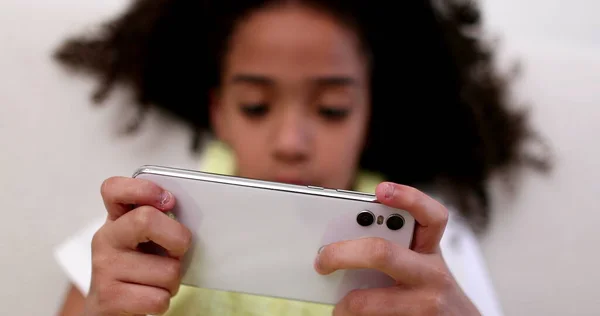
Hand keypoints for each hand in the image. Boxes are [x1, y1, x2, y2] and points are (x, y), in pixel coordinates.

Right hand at [84, 177, 191, 315]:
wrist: (110, 309)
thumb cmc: (139, 269)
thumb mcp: (147, 240)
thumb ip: (161, 222)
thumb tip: (193, 217)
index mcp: (117, 219)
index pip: (115, 188)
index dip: (144, 189)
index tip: (168, 201)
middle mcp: (105, 238)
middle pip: (146, 219)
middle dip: (178, 238)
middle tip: (178, 250)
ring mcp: (103, 268)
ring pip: (166, 270)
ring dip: (172, 280)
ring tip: (157, 281)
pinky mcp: (108, 298)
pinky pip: (158, 298)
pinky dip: (163, 300)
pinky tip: (148, 297)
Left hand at [314, 182, 480, 315]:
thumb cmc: (427, 291)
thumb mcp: (419, 264)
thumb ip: (391, 246)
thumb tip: (341, 243)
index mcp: (430, 249)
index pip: (432, 216)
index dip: (408, 198)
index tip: (381, 189)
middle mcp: (433, 274)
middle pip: (382, 253)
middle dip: (342, 254)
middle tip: (322, 260)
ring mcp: (426, 304)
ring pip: (368, 301)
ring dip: (344, 305)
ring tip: (339, 307)